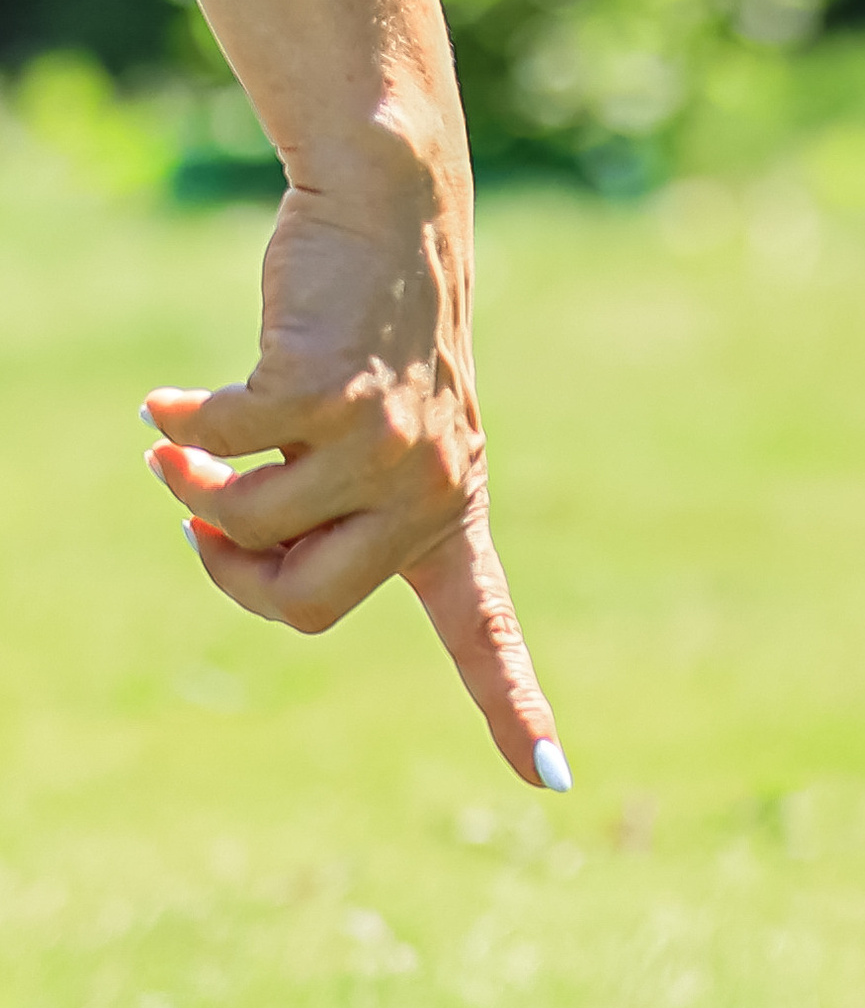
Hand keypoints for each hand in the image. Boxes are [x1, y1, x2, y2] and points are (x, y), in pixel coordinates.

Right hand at [142, 136, 567, 791]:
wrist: (390, 225)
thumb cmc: (372, 340)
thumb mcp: (381, 439)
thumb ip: (329, 509)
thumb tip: (223, 548)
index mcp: (450, 521)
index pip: (486, 636)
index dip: (514, 711)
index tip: (555, 783)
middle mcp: (430, 496)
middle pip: (302, 604)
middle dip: (228, 568)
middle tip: (197, 514)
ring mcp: (385, 447)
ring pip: (251, 525)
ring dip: (192, 486)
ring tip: (180, 442)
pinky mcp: (328, 394)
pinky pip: (221, 448)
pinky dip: (180, 427)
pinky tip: (167, 403)